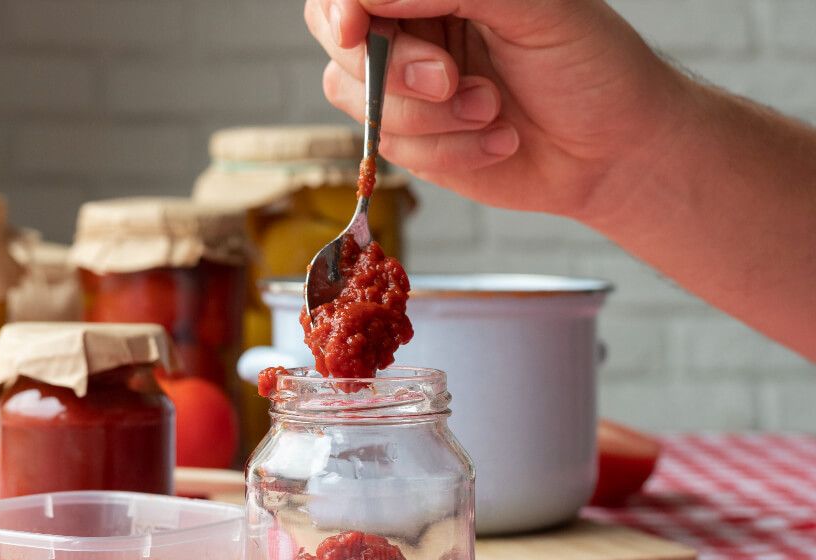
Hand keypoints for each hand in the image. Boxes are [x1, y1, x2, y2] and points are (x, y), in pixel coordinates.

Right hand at [305, 0, 693, 221]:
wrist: (615, 149)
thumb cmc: (589, 65)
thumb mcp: (534, 8)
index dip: (341, 9)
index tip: (352, 30)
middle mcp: (413, 29)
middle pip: (340, 41)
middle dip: (392, 70)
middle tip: (450, 80)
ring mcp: (408, 89)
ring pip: (359, 100)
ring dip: (430, 118)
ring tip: (493, 111)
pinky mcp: (415, 141)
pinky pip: (391, 148)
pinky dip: (447, 151)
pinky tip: (498, 140)